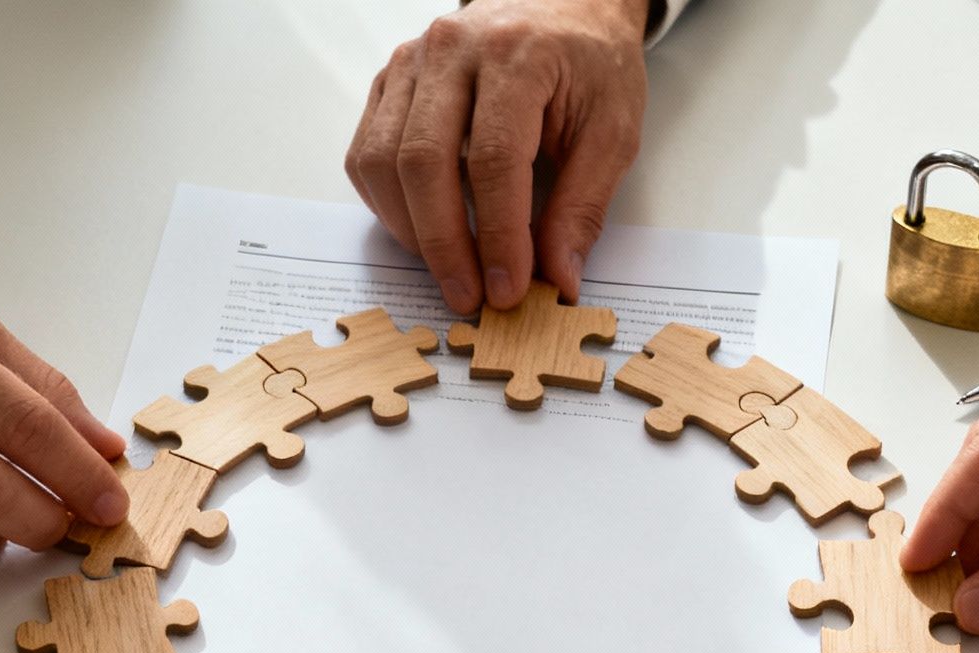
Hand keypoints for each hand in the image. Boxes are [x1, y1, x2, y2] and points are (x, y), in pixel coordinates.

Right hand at [347, 0, 648, 313]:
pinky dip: (387, 203)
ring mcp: (411, 62)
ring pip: (383, 161)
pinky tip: (423, 228)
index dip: (497, 236)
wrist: (566, 1)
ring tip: (450, 268)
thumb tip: (558, 278)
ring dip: (411, 230)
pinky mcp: (389, 81)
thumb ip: (583, 206)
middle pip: (423, 162)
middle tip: (469, 297)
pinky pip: (366, 153)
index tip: (508, 290)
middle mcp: (452, 50)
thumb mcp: (612, 131)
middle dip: (445, 245)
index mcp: (516, 55)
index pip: (492, 160)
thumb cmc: (591, 63)